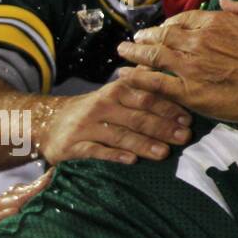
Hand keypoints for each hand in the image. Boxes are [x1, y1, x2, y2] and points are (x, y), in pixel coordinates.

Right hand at [35, 81, 191, 165]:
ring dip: (144, 144)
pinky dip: (113, 156)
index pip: (146, 98)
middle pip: (136, 117)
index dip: (169, 108)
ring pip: (119, 135)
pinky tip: (131, 161)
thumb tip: (173, 75)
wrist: (49, 122)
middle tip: (185, 138)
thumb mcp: (116, 93)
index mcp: (116, 91)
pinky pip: (95, 151)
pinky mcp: (71, 146)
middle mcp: (102, 105)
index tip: (188, 120)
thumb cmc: (96, 109)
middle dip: (163, 127)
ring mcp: (86, 126)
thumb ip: (142, 87)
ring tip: (164, 153)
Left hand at [117, 0, 237, 128]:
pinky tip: (125, 75)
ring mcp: (192, 67)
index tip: (159, 30)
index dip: (166, 25)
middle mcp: (198, 41)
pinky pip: (155, 83)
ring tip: (122, 53)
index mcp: (215, 22)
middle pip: (162, 37)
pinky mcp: (190, 93)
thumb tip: (224, 0)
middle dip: (145, 38)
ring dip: (134, 54)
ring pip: (153, 56)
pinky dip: (137, 78)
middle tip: (133, 41)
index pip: (181, 21)